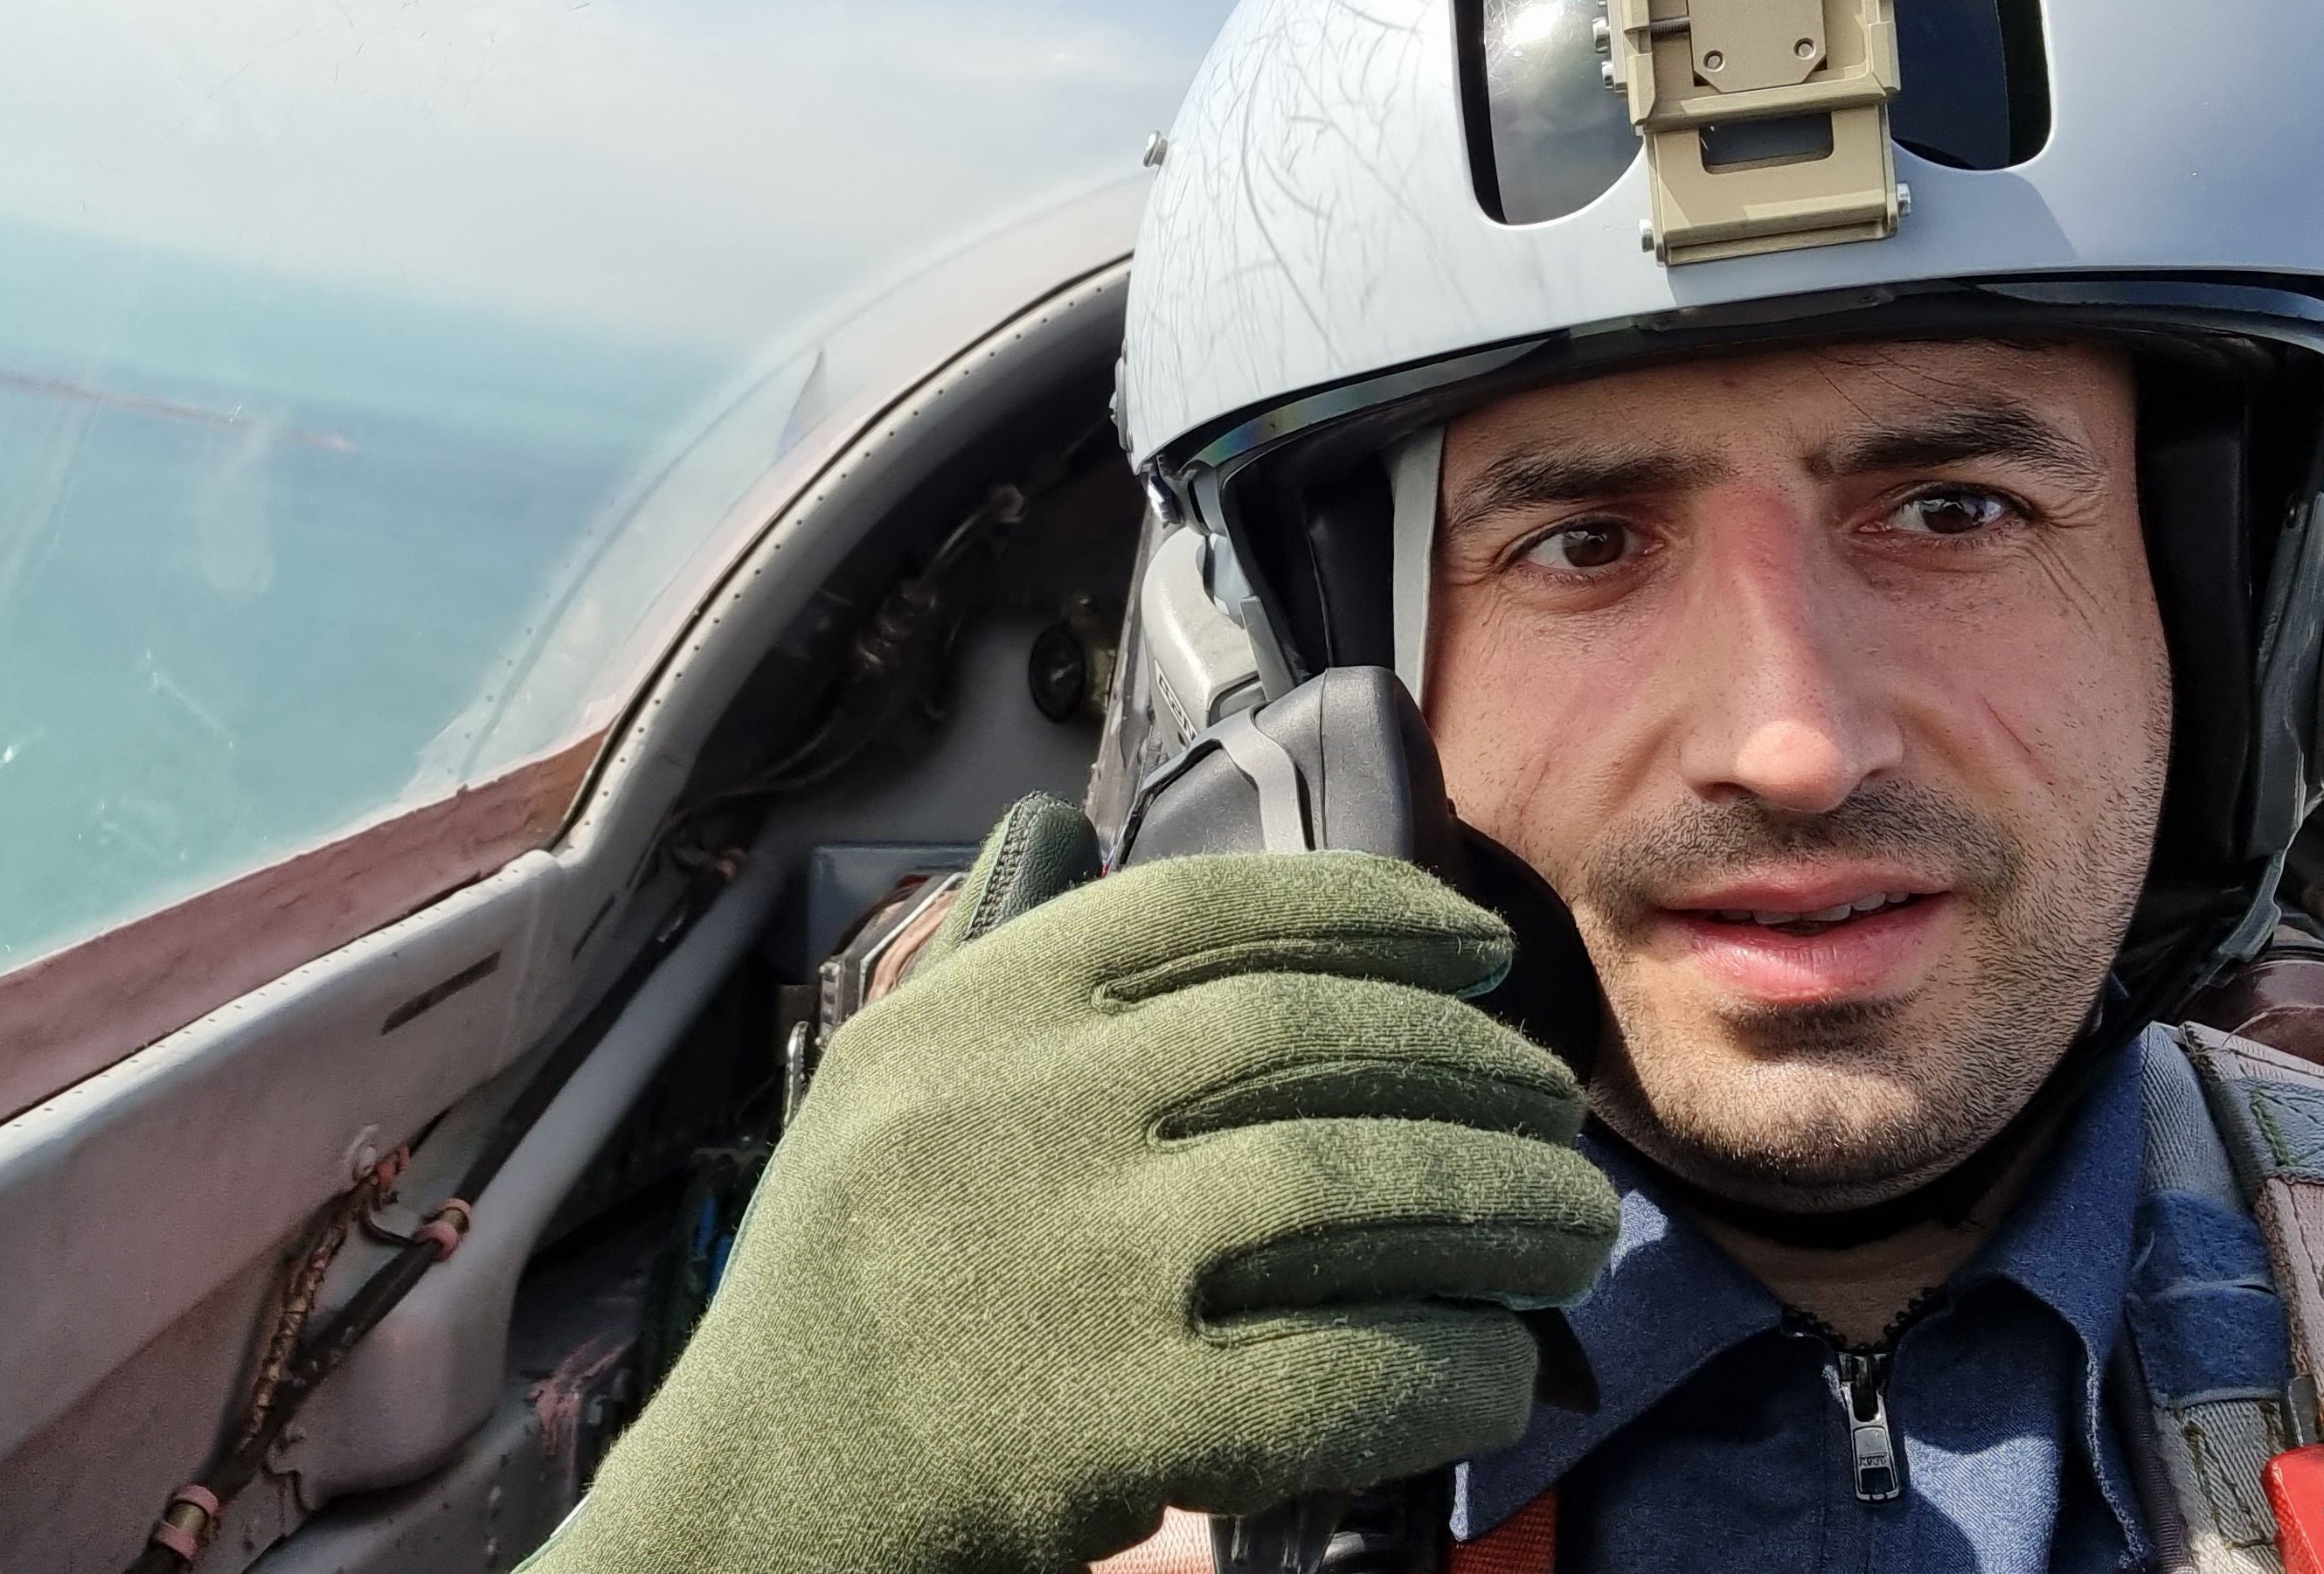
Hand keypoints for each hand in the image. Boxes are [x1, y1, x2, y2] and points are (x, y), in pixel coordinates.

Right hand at [537, 795, 1616, 1572]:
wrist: (748, 1508)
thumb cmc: (831, 1294)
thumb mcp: (878, 1085)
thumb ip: (986, 950)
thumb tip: (1057, 819)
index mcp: (971, 1014)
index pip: (1209, 913)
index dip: (1375, 914)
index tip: (1478, 949)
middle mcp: (1017, 1110)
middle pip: (1309, 1041)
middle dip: (1470, 1070)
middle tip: (1559, 1112)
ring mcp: (1065, 1261)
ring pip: (1348, 1188)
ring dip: (1497, 1205)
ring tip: (1575, 1230)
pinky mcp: (1107, 1419)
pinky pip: (1337, 1372)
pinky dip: (1446, 1366)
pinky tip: (1498, 1370)